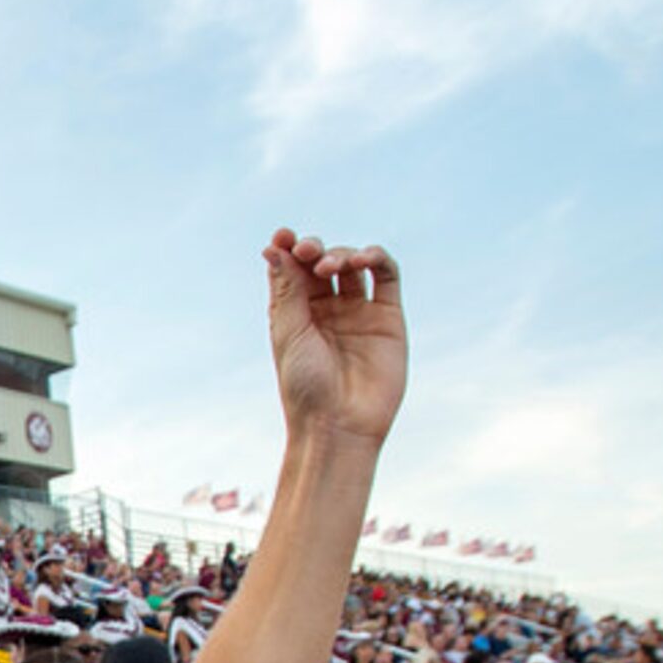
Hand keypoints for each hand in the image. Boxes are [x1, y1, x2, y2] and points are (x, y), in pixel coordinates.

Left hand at [263, 227, 405, 443]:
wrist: (340, 425)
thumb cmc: (305, 387)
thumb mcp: (290, 334)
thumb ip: (288, 289)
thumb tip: (275, 246)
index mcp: (297, 314)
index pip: (293, 269)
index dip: (288, 248)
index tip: (282, 236)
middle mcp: (327, 310)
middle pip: (322, 262)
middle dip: (314, 249)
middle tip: (308, 252)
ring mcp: (358, 312)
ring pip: (353, 263)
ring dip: (341, 254)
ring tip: (331, 267)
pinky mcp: (388, 317)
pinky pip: (386, 275)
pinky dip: (376, 257)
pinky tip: (363, 259)